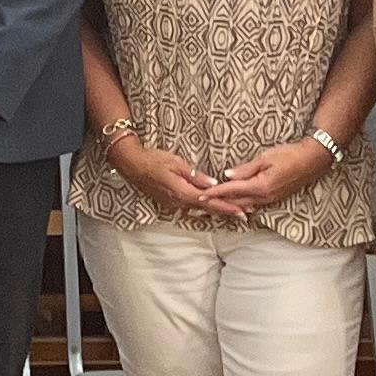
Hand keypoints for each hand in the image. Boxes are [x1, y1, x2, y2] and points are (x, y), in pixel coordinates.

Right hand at [106, 134, 232, 216]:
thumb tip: (213, 184)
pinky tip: (209, 208)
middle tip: (244, 214)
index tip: (241, 212)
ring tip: (231, 212)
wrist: (131, 165)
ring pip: (199, 210)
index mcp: (183, 192)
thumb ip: (195, 175)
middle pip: (207, 210)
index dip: (226, 208)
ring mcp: (173, 204)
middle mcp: (179, 202)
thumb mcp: (176, 163)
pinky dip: (203, 208)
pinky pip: (190, 208)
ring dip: (215, 211)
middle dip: (225, 212)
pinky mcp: (169, 202)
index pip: (210, 203)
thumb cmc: (153, 160)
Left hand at [211, 141, 334, 214]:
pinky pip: (254, 204)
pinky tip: (234, 205)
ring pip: (245, 206)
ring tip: (214, 208)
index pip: (232, 191)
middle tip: (202, 206)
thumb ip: (246, 169)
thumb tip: (228, 176)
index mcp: (261, 186)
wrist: (313, 160)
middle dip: (219, 205)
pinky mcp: (275, 198)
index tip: (201, 195)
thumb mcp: (265, 157)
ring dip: (229, 207)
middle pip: (236, 203)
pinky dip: (241, 205)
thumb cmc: (290, 155)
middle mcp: (265, 197)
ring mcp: (271, 200)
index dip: (215, 193)